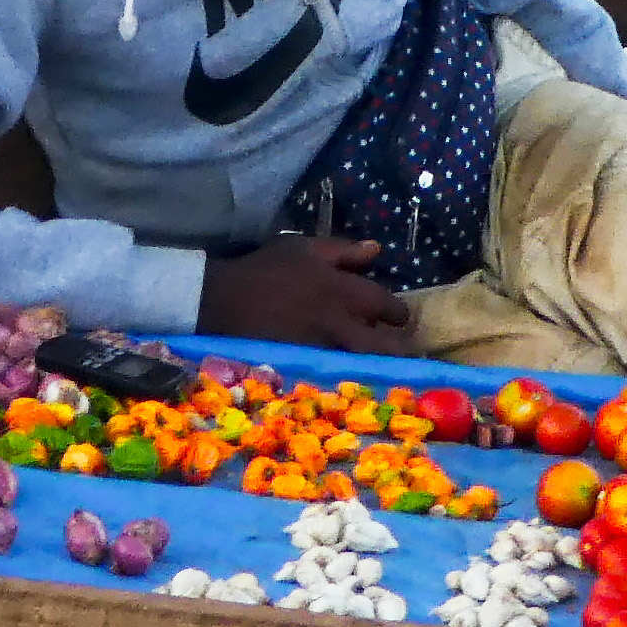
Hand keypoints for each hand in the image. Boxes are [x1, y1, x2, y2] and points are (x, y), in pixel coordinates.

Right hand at [200, 236, 413, 352]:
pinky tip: (354, 377)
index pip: (382, 303)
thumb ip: (342, 250)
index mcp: (339, 289)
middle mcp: (336, 322)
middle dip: (397, 349)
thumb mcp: (302, 248)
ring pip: (361, 361)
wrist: (223, 301)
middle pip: (380, 343)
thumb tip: (376, 250)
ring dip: (376, 364)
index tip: (400, 318)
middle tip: (403, 352)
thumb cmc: (264, 269)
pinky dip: (348, 373)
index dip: (397, 313)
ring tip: (386, 369)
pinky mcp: (305, 365)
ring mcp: (321, 347)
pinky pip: (336, 372)